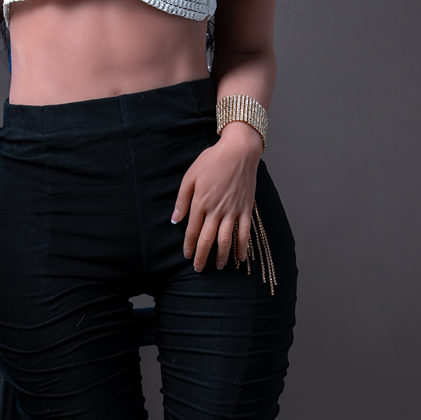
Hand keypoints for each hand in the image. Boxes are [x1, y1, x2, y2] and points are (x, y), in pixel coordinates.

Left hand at [171, 125, 264, 271]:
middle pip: (207, 239)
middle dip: (202, 256)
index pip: (192, 231)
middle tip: (199, 268)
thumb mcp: (190, 176)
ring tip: (219, 266)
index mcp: (200, 202)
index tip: (187, 255)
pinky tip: (240, 257)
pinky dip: (242, 246)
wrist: (238, 151)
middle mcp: (216, 210)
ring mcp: (233, 210)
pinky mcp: (246, 209)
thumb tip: (174, 220)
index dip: (189, 246)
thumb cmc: (212, 160)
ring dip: (222, 256)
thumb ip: (182, 200)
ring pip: (226, 239)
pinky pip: (245, 232)